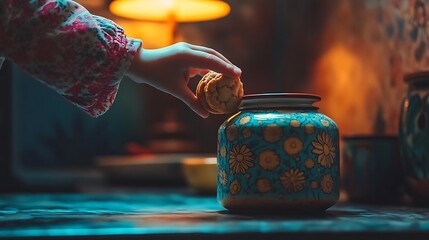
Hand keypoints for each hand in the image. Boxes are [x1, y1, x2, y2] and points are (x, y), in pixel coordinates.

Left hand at [125, 42, 241, 117]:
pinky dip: (211, 65)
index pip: (211, 61)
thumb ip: (192, 102)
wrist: (142, 65)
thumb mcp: (175, 90)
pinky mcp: (186, 53)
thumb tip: (206, 115)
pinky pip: (202, 58)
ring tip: (231, 75)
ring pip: (208, 55)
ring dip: (220, 64)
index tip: (238, 74)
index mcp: (186, 56)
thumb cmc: (157, 77)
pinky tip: (217, 74)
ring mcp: (187, 50)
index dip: (225, 68)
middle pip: (213, 55)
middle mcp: (188, 49)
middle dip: (226, 65)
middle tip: (238, 76)